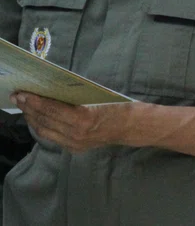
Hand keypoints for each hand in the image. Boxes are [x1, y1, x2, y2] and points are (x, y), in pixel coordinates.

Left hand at [14, 92, 138, 153]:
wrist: (133, 127)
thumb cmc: (119, 106)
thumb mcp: (98, 96)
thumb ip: (75, 97)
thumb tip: (51, 90)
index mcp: (83, 119)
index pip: (51, 109)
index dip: (34, 100)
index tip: (22, 92)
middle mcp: (76, 134)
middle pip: (45, 120)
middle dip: (29, 108)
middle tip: (17, 96)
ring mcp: (74, 143)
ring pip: (45, 131)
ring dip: (32, 118)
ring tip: (24, 107)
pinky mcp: (74, 148)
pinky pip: (52, 137)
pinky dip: (42, 126)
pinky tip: (37, 119)